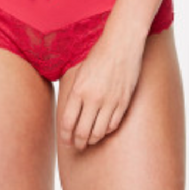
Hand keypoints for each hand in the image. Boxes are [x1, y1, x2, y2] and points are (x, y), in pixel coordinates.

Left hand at [58, 28, 145, 150]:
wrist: (122, 44)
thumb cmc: (99, 54)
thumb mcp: (80, 72)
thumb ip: (76, 93)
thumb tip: (71, 113)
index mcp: (79, 90)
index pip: (67, 123)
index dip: (65, 136)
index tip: (65, 141)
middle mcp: (93, 98)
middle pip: (82, 132)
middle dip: (77, 143)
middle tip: (76, 146)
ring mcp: (110, 102)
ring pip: (98, 133)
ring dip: (92, 140)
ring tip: (89, 141)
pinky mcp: (123, 102)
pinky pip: (113, 125)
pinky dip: (106, 131)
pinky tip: (103, 130)